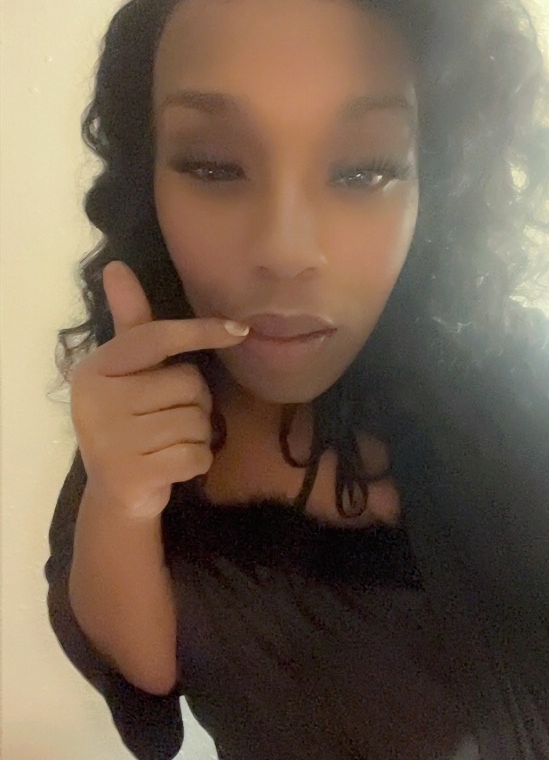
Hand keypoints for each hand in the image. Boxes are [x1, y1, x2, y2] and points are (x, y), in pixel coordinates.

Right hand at [70, 260, 247, 519]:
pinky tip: (173, 465)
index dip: (201, 332)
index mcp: (96, 368)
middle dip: (194, 403)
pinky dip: (196, 461)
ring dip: (198, 435)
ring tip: (169, 443)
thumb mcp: (129, 370)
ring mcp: (112, 439)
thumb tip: (116, 266)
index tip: (241, 330)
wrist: (118, 493)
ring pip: (196, 421)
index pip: (157, 338)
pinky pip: (195, 454)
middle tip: (169, 418)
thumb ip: (131, 322)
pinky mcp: (133, 473)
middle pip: (187, 383)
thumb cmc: (131, 420)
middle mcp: (97, 399)